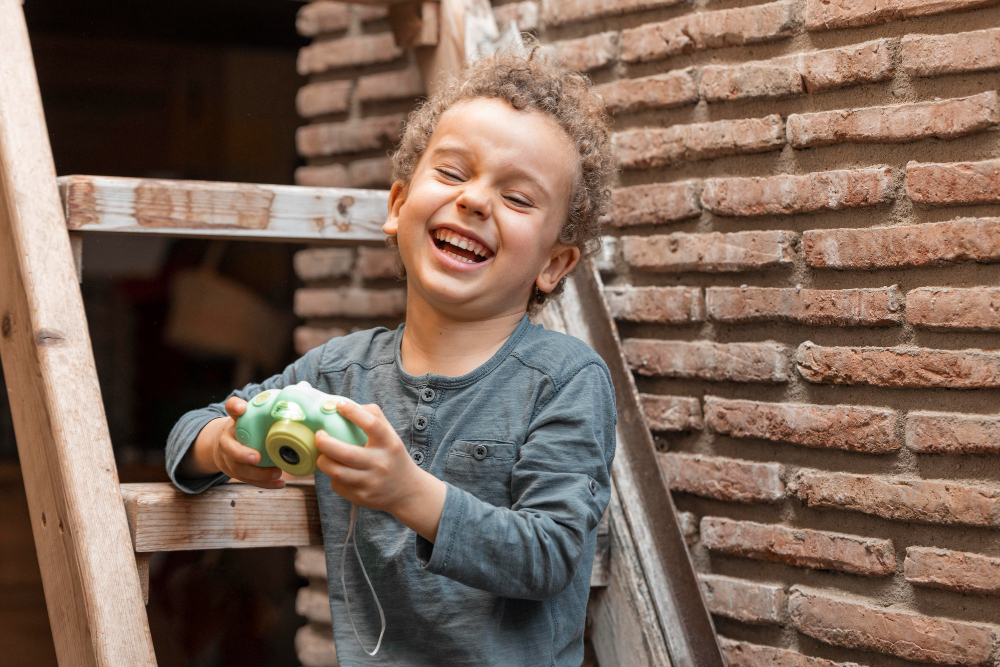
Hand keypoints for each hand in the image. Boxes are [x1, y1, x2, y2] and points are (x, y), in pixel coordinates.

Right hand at [209, 396, 284, 489]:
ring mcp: (228, 457)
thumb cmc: (248, 426)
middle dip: (242, 453)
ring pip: (238, 468)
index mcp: (236, 420)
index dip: (235, 407)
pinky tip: (280, 484)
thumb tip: (305, 388)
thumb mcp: (254, 413)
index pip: (231, 408)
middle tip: (257, 457)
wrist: (223, 444)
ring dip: (258, 473)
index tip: (241, 408)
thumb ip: (275, 404)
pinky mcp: (234, 471)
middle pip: (229, 447)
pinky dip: (264, 484)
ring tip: (276, 473)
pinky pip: (248, 480)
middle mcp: (228, 438)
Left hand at [315, 401, 445, 540]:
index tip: (338, 406)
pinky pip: (338, 485)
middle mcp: (381, 463)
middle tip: (319, 435)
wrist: (407, 491)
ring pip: (337, 472)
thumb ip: (374, 417)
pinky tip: (338, 472)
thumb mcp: (391, 435)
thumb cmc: (392, 456)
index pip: (372, 424)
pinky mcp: (362, 497)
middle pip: (346, 453)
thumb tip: (344, 404)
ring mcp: (371, 482)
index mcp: (389, 443)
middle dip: (325, 442)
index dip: (353, 413)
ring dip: (323, 461)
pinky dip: (333, 477)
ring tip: (322, 455)